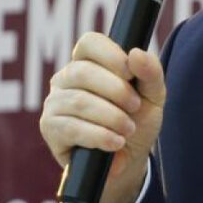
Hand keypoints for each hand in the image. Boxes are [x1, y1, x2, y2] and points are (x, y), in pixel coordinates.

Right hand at [40, 32, 165, 202]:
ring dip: (111, 117)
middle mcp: (66, 78)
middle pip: (83, 72)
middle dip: (116, 90)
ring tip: (128, 129)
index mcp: (88, 62)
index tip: (131, 74)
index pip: (89, 42)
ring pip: (79, 102)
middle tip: (135, 107)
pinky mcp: (50, 128)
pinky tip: (115, 142)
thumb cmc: (137, 119)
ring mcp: (54, 102)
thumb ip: (151, 72)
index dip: (111, 55)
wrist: (128, 159)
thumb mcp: (153, 96)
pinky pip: (72, 128)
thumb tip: (136, 53)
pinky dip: (99, 136)